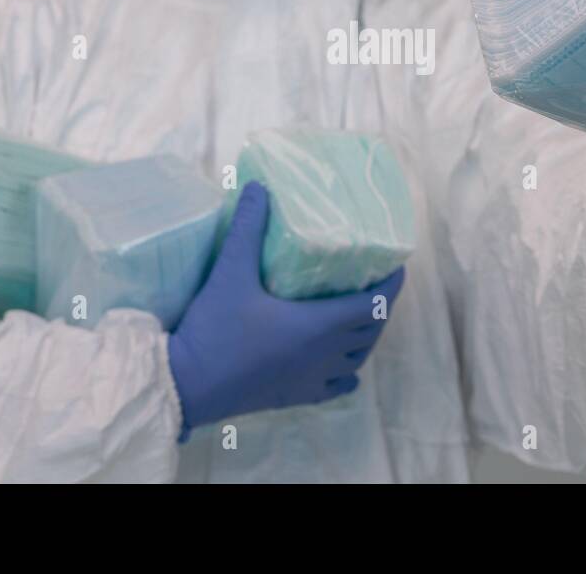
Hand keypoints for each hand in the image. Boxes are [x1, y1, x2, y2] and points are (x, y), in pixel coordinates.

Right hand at [167, 181, 404, 435]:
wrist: (188, 385)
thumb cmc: (215, 329)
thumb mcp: (231, 271)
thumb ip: (247, 228)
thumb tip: (258, 187)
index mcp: (319, 325)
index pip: (375, 304)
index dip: (391, 286)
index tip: (397, 267)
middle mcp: (324, 355)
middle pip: (370, 330)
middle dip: (379, 306)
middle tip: (374, 282)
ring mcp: (312, 379)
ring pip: (357, 358)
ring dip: (365, 336)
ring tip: (358, 315)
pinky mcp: (296, 397)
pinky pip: (336, 386)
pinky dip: (346, 371)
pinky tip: (341, 364)